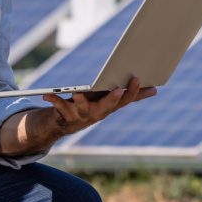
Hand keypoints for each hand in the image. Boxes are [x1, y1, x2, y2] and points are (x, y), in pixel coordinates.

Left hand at [42, 77, 156, 136]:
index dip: (132, 91)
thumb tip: (155, 89)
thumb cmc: (92, 106)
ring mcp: (81, 115)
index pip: (124, 100)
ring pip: (82, 108)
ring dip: (80, 101)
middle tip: (117, 89)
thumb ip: (132, 95)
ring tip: (78, 92)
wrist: (65, 123)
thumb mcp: (112, 100)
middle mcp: (97, 113)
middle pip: (107, 106)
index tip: (136, 78)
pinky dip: (53, 101)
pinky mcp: (64, 114)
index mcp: (109, 107)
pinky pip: (58, 107)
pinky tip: (46, 94)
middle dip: (112, 98)